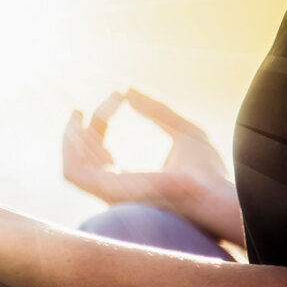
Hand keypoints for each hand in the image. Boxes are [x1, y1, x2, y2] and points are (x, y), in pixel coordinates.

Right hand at [62, 89, 240, 241]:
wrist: (215, 195)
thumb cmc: (209, 172)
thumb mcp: (184, 132)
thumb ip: (157, 112)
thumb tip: (129, 92)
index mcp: (131, 179)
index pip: (102, 149)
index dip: (104, 119)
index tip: (117, 95)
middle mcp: (115, 188)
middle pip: (84, 156)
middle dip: (80, 129)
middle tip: (82, 106)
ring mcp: (110, 193)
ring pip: (72, 165)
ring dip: (70, 138)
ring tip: (77, 113)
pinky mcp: (107, 193)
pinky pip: (73, 171)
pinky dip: (70, 149)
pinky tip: (78, 126)